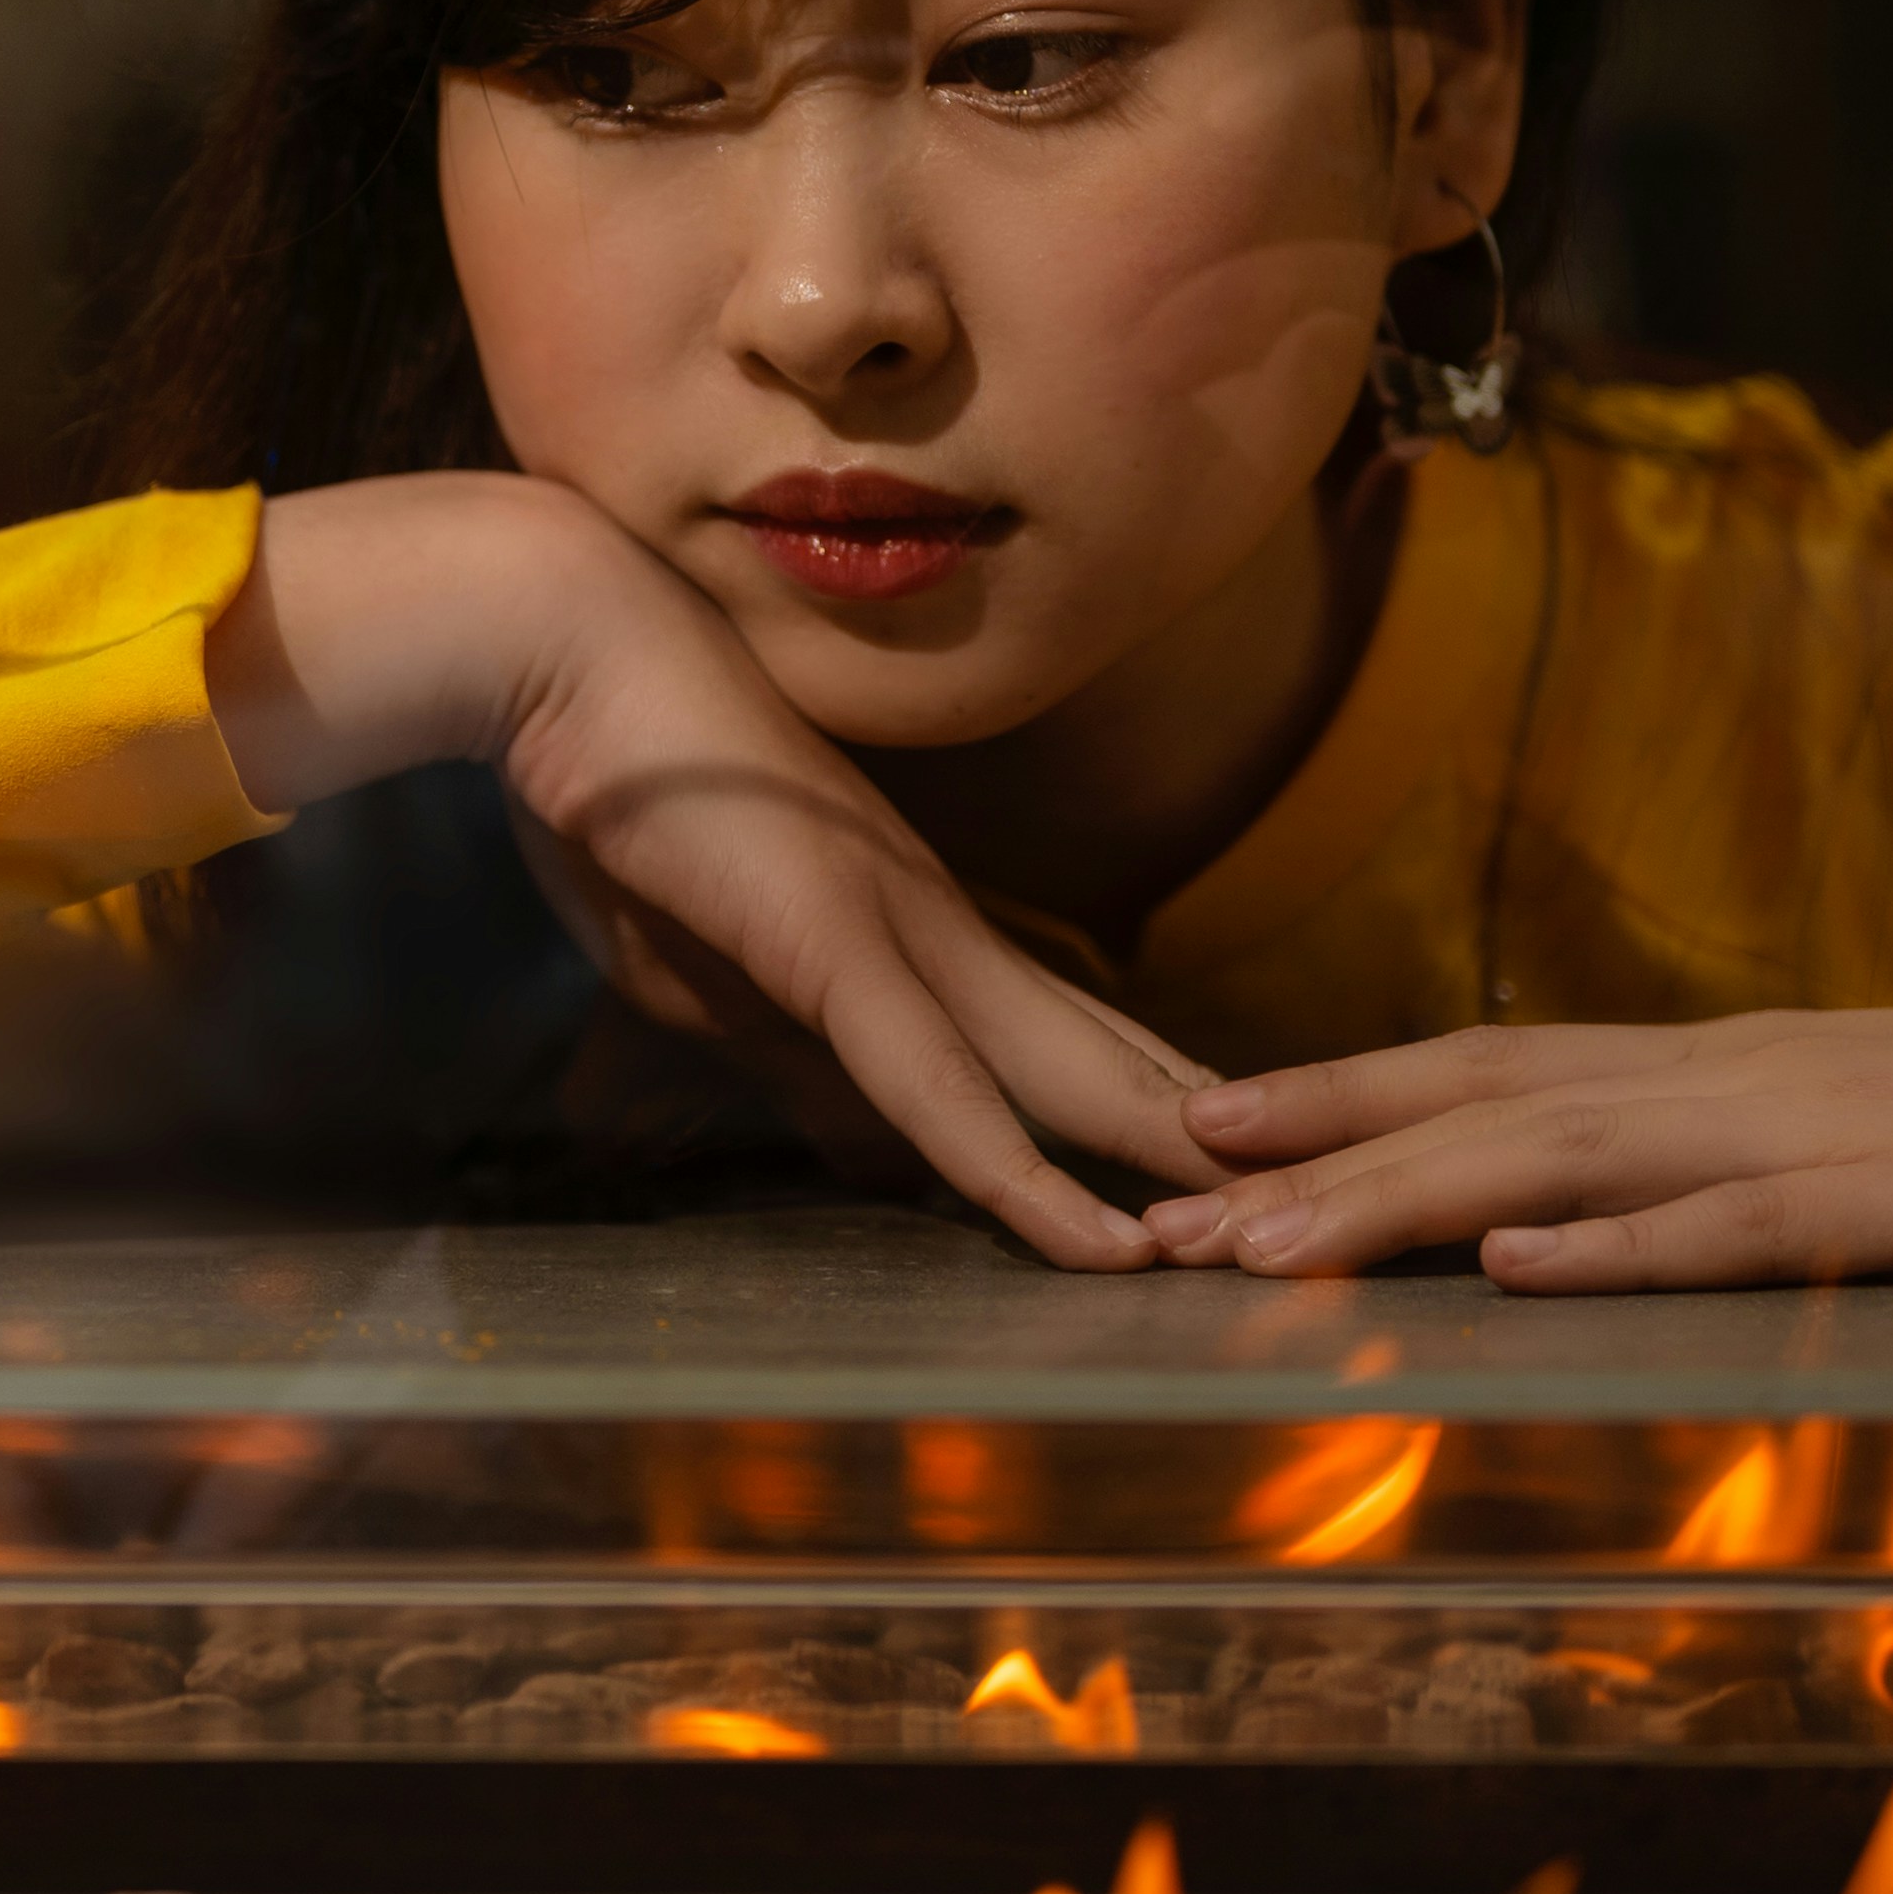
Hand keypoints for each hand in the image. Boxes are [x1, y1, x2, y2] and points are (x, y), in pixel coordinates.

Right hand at [217, 476, 1223, 1265]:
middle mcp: (937, 929)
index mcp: (910, 929)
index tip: (1234, 1182)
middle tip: (1323, 1220)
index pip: (1064, 1038)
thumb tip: (866, 1147)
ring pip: (1067, 1075)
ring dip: (1164, 1170)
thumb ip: (798, 1055)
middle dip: (1205, 1149)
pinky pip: (943, 1090)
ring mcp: (898, 932)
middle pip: (1107, 1055)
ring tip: (1273, 1248)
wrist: (569, 644)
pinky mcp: (834, 947)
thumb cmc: (624, 789)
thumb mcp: (711, 966)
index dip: (1150, 1111)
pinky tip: (1097, 1244)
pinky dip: (1023, 1176)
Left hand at [1144, 923, 1892, 1289]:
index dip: (1334, 1103)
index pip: (1490, 1073)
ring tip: (1259, 1240)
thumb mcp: (1890, 1148)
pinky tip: (1523, 1263)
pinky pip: (1750, 1225)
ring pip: (1572, 1159)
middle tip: (1147, 1207)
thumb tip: (1623, 1214)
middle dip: (1308, 1155)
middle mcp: (1748, 1079)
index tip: (1182, 1139)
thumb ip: (1757, 1171)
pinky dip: (1627, 1242)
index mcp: (1735, 1069)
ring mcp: (1831, 1134)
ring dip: (1404, 1198)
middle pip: (1485, 1105)